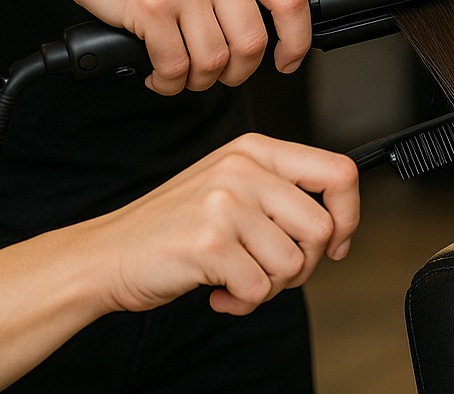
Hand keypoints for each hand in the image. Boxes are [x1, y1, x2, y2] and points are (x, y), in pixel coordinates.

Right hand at [44, 0, 311, 94]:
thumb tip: (271, 26)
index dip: (296, 40)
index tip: (287, 61)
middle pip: (252, 41)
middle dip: (238, 72)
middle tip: (220, 75)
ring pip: (214, 60)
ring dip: (199, 81)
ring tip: (183, 73)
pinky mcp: (150, 7)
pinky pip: (175, 66)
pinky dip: (169, 82)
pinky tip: (160, 74)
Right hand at [84, 134, 358, 316]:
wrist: (105, 255)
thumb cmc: (173, 227)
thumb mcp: (231, 189)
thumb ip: (282, 195)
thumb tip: (339, 226)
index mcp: (255, 150)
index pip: (338, 172)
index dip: (348, 215)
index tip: (336, 242)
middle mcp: (244, 169)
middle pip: (321, 228)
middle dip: (303, 265)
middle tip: (269, 272)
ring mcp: (225, 203)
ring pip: (292, 263)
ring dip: (270, 287)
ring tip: (237, 280)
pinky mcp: (210, 243)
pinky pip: (259, 288)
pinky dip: (243, 303)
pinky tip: (218, 292)